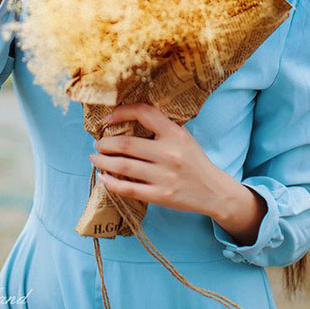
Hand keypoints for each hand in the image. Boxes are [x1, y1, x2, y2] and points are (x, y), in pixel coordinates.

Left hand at [88, 102, 226, 217]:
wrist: (214, 190)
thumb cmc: (194, 160)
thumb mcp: (183, 137)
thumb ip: (160, 128)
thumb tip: (126, 119)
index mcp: (175, 134)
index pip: (144, 113)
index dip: (121, 112)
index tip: (108, 118)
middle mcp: (169, 153)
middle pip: (126, 145)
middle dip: (105, 144)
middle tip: (97, 143)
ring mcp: (164, 176)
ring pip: (123, 167)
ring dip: (103, 161)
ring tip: (95, 158)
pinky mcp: (161, 196)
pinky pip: (129, 189)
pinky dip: (111, 183)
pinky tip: (103, 178)